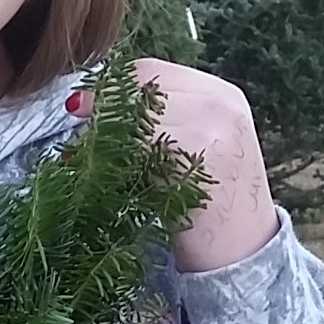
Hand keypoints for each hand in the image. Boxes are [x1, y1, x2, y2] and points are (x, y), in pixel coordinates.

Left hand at [71, 65, 277, 271]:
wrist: (244, 252)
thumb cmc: (214, 204)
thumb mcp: (203, 146)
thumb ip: (167, 119)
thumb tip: (99, 105)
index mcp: (223, 95)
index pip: (153, 71)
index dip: (111, 86)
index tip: (81, 104)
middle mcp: (221, 105)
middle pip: (142, 90)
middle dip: (104, 110)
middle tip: (79, 135)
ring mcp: (213, 130)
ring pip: (139, 119)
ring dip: (106, 137)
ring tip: (85, 159)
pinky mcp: (197, 160)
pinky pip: (142, 150)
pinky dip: (118, 163)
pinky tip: (106, 178)